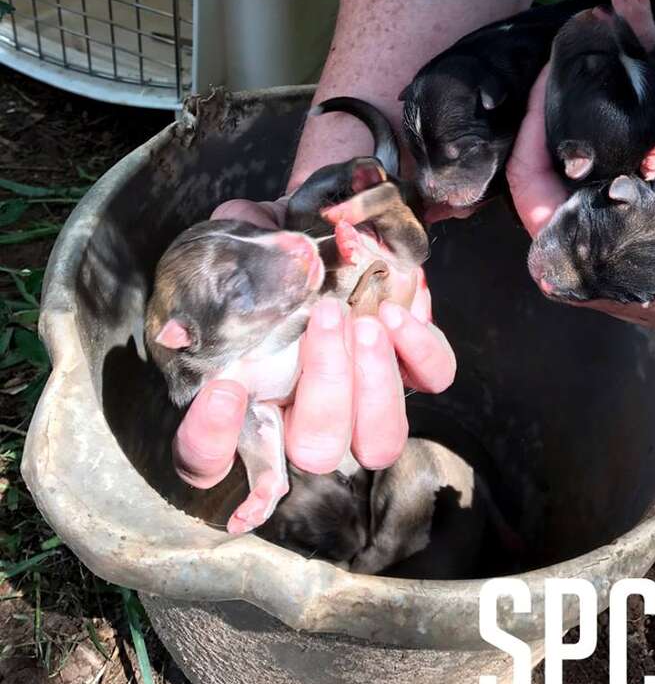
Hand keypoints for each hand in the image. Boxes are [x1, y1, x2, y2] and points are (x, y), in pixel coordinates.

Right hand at [172, 198, 455, 522]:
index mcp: (244, 401)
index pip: (210, 461)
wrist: (319, 222)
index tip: (225, 392)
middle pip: (318, 451)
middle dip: (326, 388)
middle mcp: (303, 418)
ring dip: (375, 383)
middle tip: (324, 316)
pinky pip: (432, 380)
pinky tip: (394, 314)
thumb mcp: (233, 243)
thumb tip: (194, 307)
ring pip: (381, 440)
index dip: (213, 442)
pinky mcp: (411, 369)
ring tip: (365, 321)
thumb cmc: (264, 245)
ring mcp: (363, 401)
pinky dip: (420, 352)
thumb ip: (218, 267)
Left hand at [507, 67, 654, 371]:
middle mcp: (586, 256)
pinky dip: (630, 139)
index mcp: (586, 265)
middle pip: (551, 170)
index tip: (556, 70)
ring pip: (586, 171)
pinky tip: (651, 109)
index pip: (529, 184)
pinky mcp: (637, 233)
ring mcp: (610, 244)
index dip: (535, 121)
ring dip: (601, 121)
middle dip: (567, 110)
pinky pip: (619, 175)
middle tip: (589, 57)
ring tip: (617, 71)